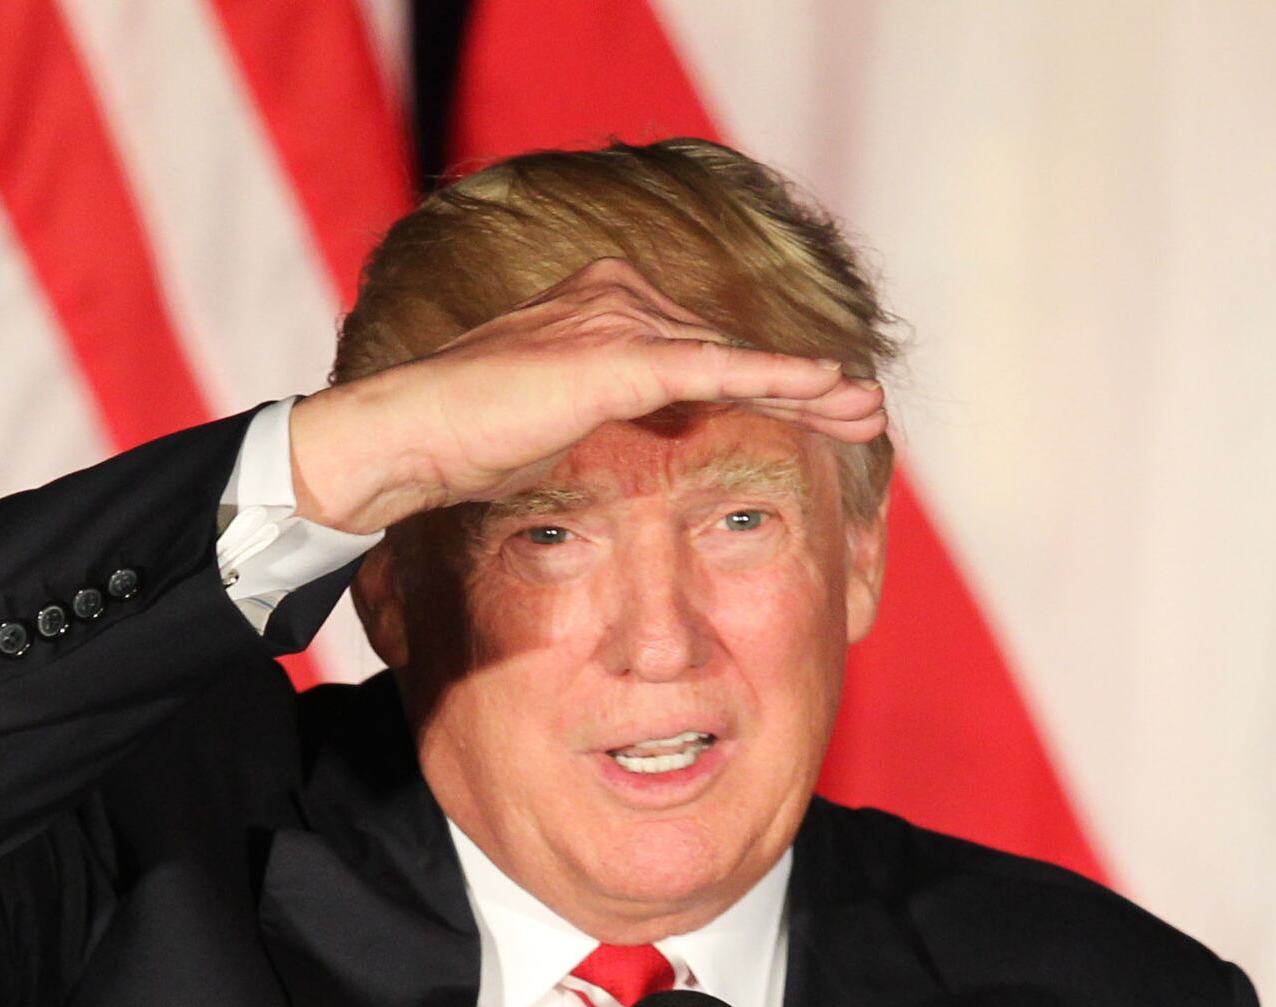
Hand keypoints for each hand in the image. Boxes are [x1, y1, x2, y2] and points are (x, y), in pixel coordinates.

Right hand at [286, 259, 887, 534]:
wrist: (408, 436)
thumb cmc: (467, 440)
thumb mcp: (557, 420)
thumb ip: (610, 411)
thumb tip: (648, 434)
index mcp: (605, 306)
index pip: (704, 348)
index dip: (767, 382)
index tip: (820, 410)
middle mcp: (619, 297)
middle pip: (731, 347)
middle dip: (804, 385)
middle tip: (867, 410)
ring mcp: (618, 319)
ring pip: (735, 357)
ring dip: (810, 388)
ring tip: (867, 411)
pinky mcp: (618, 356)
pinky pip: (716, 368)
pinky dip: (778, 379)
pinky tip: (828, 390)